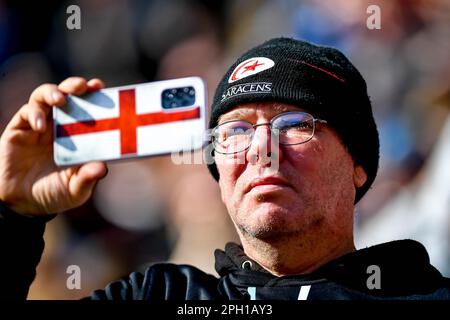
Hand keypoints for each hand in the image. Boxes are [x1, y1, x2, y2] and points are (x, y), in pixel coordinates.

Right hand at [0, 77, 107, 214]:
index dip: (95, 96)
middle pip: (68, 95)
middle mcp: (60, 125)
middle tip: (83, 86)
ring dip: (53, 92)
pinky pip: (27, 113)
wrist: (20, 203)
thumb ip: (87, 179)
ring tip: (61, 99)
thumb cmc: (54, 194)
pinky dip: (34, 114)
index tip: (102, 87)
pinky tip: (41, 125)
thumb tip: (102, 167)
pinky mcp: (19, 129)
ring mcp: (40, 125)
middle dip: (75, 86)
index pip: (89, 109)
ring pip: (45, 97)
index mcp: (79, 135)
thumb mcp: (75, 190)